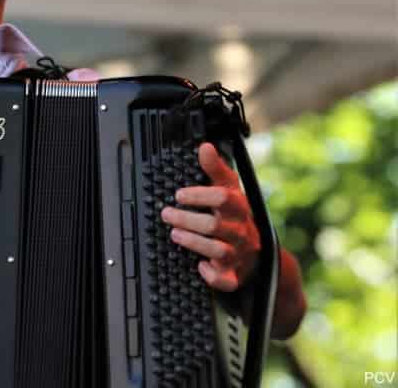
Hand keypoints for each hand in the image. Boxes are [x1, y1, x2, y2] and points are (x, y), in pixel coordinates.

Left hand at [160, 143, 259, 291]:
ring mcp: (238, 254)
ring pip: (217, 250)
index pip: (222, 198)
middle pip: (214, 225)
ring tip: (175, 234)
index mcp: (239, 208)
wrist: (260, 253)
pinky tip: (200, 266)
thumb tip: (205, 146)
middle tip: (166, 213)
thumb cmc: (236, 216)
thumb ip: (216, 169)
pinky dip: (212, 275)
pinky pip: (225, 280)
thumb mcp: (229, 190)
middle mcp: (240, 231)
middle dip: (187, 219)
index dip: (199, 195)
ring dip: (193, 242)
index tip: (179, 194)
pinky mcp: (234, 276)